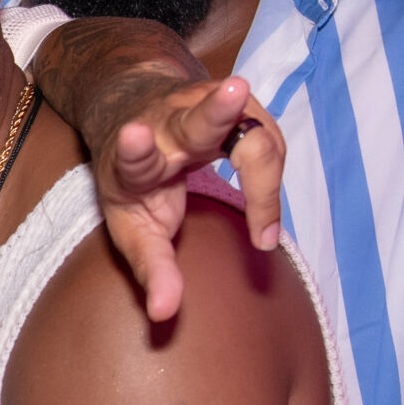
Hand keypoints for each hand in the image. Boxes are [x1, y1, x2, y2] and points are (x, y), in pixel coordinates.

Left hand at [91, 74, 283, 324]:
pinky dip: (272, 175)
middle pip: (197, 118)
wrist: (134, 113)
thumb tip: (165, 313)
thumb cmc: (135, 183)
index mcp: (134, 160)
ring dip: (266, 161)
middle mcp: (169, 126)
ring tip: (261, 229)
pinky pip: (267, 136)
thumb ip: (151, 268)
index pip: (133, 154)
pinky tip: (262, 206)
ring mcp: (205, 106)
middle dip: (217, 109)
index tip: (133, 135)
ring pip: (247, 123)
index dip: (135, 147)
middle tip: (235, 91)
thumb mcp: (132, 228)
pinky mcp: (236, 100)